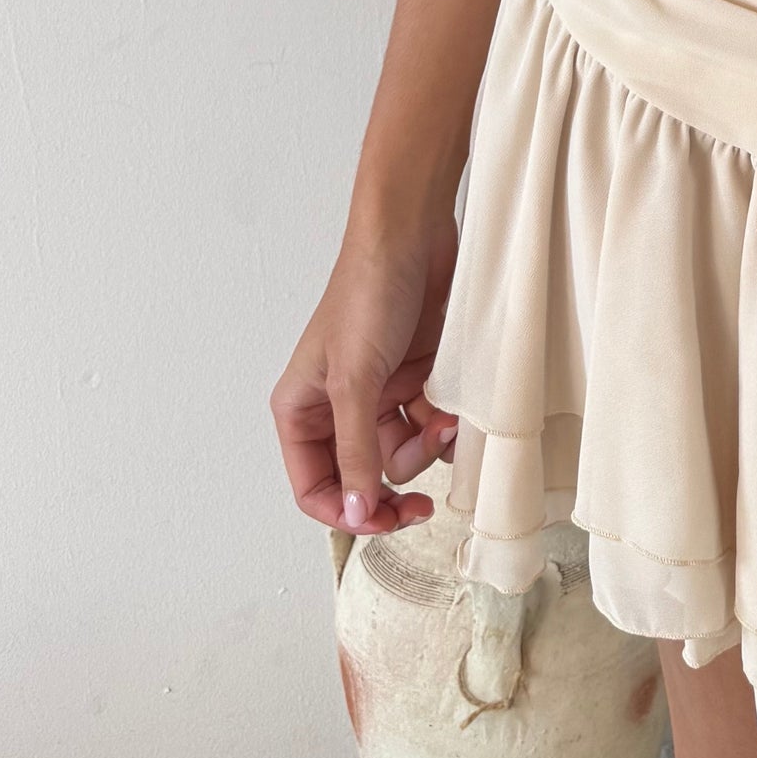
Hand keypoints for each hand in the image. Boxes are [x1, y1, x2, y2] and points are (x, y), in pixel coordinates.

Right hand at [271, 211, 461, 535]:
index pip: (315, 487)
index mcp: (302, 409)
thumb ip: (357, 451)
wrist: (413, 235)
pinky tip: (455, 411)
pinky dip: (444, 426)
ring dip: (426, 449)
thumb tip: (357, 513)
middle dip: (394, 487)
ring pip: (402, 454)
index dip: (348, 513)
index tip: (385, 522)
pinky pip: (429, 425)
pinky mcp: (414, 378)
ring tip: (444, 425)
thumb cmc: (368, 292)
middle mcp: (336, 406)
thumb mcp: (356, 381)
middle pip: (362, 478)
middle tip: (422, 505)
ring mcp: (378, 393)